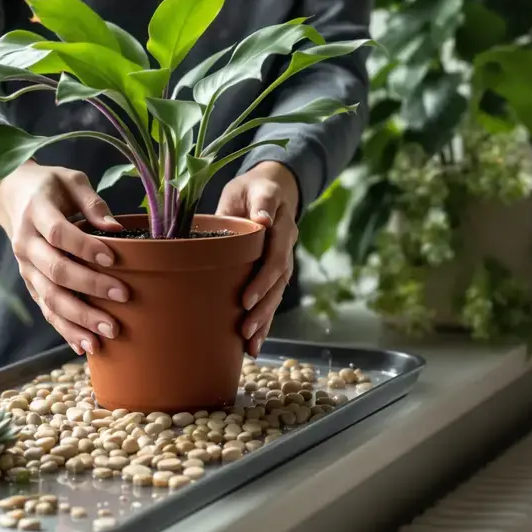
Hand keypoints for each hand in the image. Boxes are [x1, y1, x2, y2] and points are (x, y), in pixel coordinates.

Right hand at [0, 161, 127, 355]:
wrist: (10, 194)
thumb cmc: (49, 186)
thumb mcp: (71, 179)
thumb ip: (93, 202)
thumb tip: (117, 230)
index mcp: (37, 213)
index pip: (60, 234)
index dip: (85, 248)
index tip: (113, 258)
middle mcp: (27, 243)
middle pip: (56, 271)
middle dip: (90, 287)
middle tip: (123, 296)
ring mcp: (25, 267)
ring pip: (49, 298)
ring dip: (78, 319)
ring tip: (106, 334)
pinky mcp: (29, 283)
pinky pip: (45, 309)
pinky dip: (64, 329)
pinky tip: (85, 346)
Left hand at [216, 161, 299, 357]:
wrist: (273, 188)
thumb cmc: (250, 189)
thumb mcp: (247, 187)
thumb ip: (253, 203)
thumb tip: (260, 219)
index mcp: (278, 217)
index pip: (274, 244)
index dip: (263, 269)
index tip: (247, 293)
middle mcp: (287, 240)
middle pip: (279, 273)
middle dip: (263, 299)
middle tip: (245, 321)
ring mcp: (285, 256)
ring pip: (279, 290)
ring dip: (266, 316)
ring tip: (250, 340)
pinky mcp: (279, 271)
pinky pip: (275, 297)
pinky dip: (266, 322)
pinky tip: (255, 345)